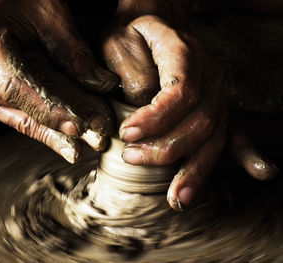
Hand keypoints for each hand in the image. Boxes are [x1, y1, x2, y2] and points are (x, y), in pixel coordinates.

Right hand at [0, 0, 117, 162]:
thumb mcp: (45, 12)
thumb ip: (72, 52)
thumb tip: (103, 85)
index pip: (19, 85)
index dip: (52, 108)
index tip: (83, 125)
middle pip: (27, 105)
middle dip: (68, 121)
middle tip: (100, 135)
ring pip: (25, 116)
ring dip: (60, 131)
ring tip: (90, 143)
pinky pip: (18, 115)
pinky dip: (45, 127)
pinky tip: (67, 143)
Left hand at [103, 0, 278, 209]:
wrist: (151, 25)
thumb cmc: (130, 36)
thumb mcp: (117, 42)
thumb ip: (129, 73)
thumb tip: (141, 109)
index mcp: (184, 50)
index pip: (180, 91)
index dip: (155, 118)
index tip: (127, 134)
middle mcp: (208, 72)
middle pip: (200, 119)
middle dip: (166, 148)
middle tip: (133, 158)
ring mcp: (217, 91)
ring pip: (214, 134)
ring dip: (195, 168)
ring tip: (178, 197)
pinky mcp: (217, 106)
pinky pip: (234, 131)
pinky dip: (245, 154)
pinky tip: (260, 172)